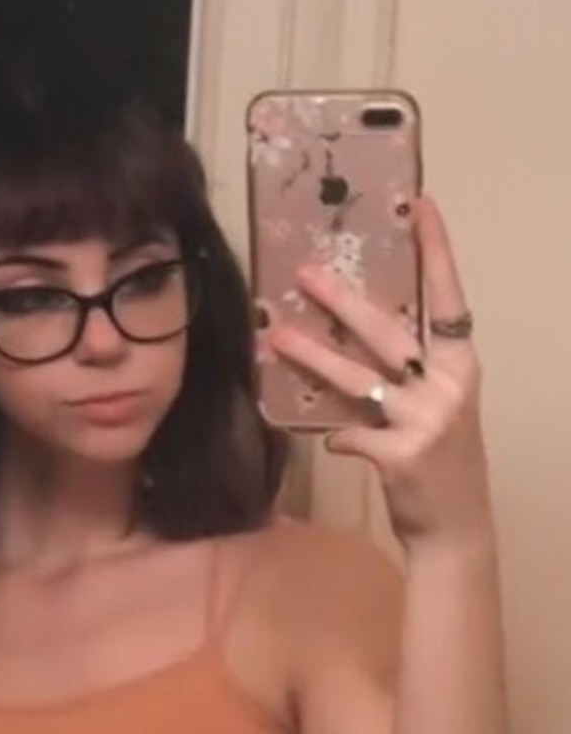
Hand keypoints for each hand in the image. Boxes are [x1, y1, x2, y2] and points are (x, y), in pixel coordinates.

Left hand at [268, 197, 491, 545]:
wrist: (455, 527)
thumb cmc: (441, 457)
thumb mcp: (437, 403)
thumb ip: (405, 369)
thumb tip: (348, 330)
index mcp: (460, 363)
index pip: (448, 297)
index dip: (436, 252)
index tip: (422, 206)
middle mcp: (447, 385)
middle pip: (387, 332)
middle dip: (342, 301)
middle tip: (304, 273)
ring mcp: (426, 420)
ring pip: (357, 378)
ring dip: (312, 355)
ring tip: (274, 336)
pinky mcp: (401, 455)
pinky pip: (351, 433)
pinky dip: (333, 433)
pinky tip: (323, 437)